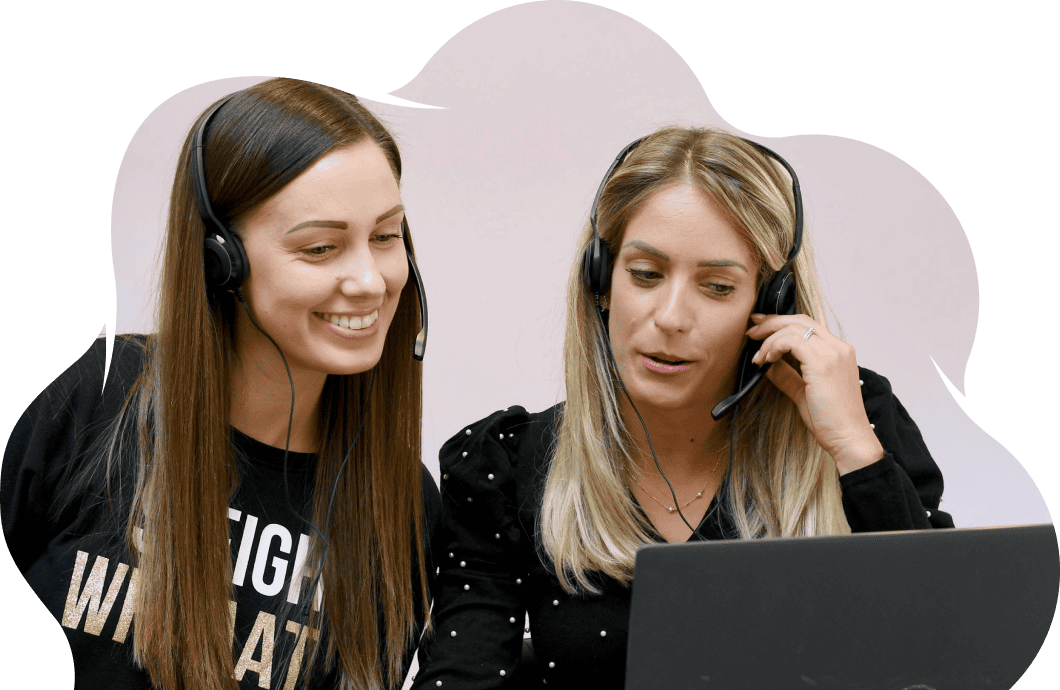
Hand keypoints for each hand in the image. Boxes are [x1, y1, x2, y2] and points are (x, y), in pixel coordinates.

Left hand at [746, 314, 883, 474]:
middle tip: (750, 330)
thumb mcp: (803, 392)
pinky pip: (792, 341)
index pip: (807, 325)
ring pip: (794, 328)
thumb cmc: (831, 421)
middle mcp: (839, 348)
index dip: (781, 322)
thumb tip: (767, 364)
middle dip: (771, 323)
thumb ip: (787, 375)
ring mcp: (833, 354)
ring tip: (757, 356)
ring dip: (769, 338)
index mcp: (839, 352)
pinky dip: (774, 347)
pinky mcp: (823, 364)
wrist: (849, 439)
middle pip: (799, 320)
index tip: (760, 327)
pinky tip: (766, 360)